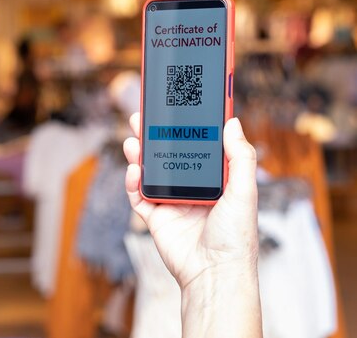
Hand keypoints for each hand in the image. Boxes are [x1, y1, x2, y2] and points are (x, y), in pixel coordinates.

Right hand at [123, 114, 258, 289]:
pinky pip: (138, 194)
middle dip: (156, 133)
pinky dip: (132, 181)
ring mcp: (170, 200)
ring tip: (133, 136)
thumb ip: (241, 157)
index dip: (189, 125)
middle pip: (169, 153)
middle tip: (145, 114)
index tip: (181, 104)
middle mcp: (190, 186)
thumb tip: (233, 121)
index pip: (199, 145)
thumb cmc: (236, 237)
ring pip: (150, 169)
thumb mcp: (244, 192)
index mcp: (213, 179)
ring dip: (140, 152)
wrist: (214, 273)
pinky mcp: (154, 216)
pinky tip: (134, 169)